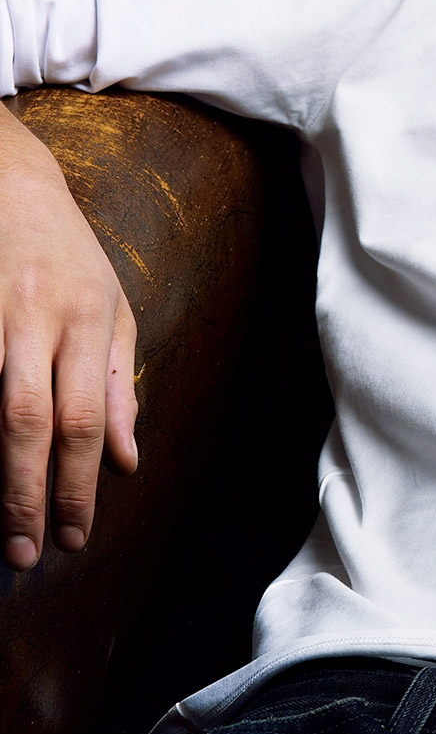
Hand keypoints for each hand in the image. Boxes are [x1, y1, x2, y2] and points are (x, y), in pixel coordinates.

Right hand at [0, 105, 136, 570]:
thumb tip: (127, 463)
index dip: (78, 484)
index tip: (72, 537)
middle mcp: (36, 319)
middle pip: (30, 421)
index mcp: (85, 322)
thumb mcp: (113, 310)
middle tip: (25, 553)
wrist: (10, 181)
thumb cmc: (68, 254)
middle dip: (28, 493)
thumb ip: (117, 387)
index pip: (85, 419)